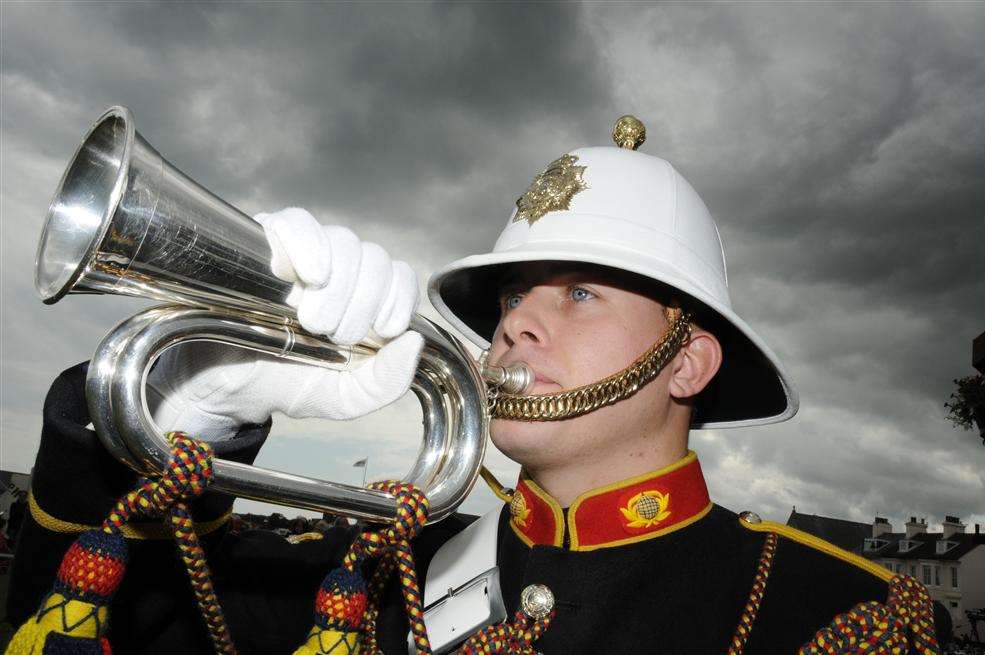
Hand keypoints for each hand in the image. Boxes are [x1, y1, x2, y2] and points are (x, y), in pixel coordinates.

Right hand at [147, 208, 422, 439]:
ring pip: (343, 241)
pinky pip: (298, 222)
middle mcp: (340, 269)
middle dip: (360, 304)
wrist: (225, 386)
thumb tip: (414, 342)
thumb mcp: (344, 398)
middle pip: (374, 258)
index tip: (381, 331)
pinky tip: (307, 276)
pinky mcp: (266, 238)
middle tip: (330, 335)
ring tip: (309, 321)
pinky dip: (309, 246)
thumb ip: (386, 382)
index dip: (398, 298)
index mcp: (364, 299)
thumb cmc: (285, 383)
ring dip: (336, 287)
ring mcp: (304, 250)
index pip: (399, 274)